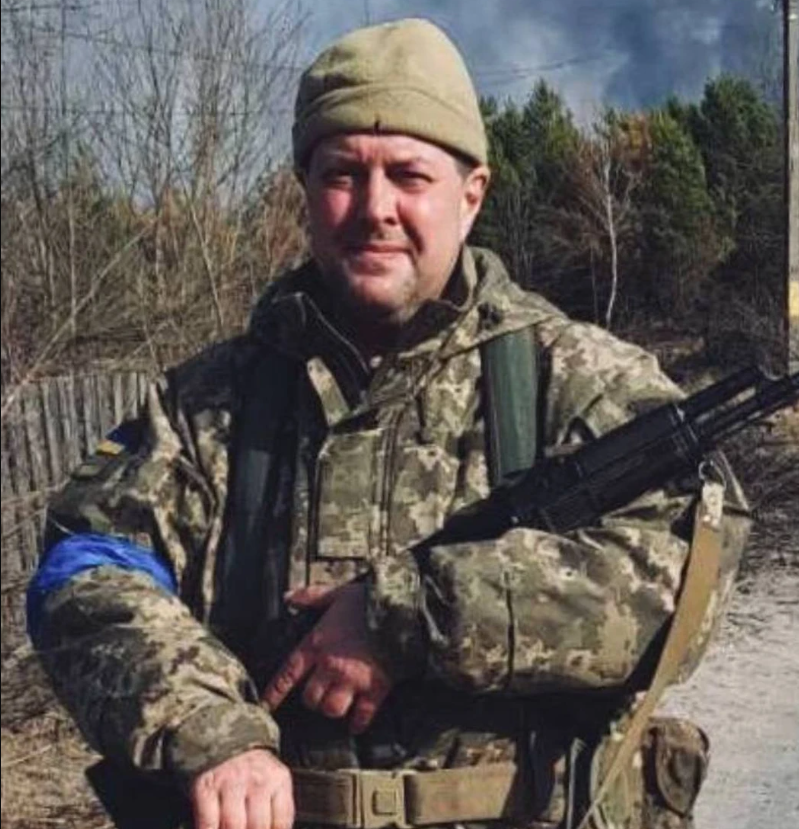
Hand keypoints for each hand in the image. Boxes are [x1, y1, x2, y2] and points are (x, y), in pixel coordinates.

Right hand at [190, 748, 292, 828]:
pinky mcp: (206, 786)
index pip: (282, 821)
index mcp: (278, 779)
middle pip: (258, 826)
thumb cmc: (251, 765)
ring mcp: (231, 782)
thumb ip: (276, 807)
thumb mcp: (273, 778)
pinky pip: (208, 821)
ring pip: (233, 825)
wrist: (225, 732)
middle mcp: (257, 779)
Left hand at [262, 583, 392, 733]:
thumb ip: (311, 596)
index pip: (288, 674)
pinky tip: (357, 724)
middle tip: (318, 695)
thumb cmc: (368, 601)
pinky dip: (359, 722)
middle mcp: (331, 665)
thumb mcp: (337, 593)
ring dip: (333, 709)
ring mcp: (353, 680)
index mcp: (318, 643)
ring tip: (337, 705)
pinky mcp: (375, 688)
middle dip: (312, 699)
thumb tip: (289, 596)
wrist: (402, 610)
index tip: (266, 706)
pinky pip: (362, 715)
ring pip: (332, 709)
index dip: (275, 693)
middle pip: (310, 698)